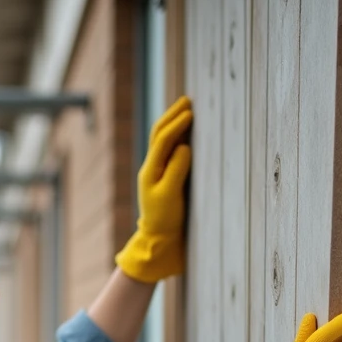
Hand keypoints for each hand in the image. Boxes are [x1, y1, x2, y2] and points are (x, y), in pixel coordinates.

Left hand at [115, 96, 192, 282]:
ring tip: (186, 109)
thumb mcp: (170, 195)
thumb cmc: (165, 220)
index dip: (176, 124)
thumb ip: (176, 169)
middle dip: (172, 116)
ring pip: (163, 140)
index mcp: (150, 170)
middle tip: (187, 100)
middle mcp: (152, 168)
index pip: (162, 140)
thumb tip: (184, 146)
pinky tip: (186, 133)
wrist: (159, 240)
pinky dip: (177, 137)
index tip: (191, 111)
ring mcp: (158, 172)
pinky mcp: (166, 179)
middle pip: (159, 134)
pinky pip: (169, 151)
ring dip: (173, 123)